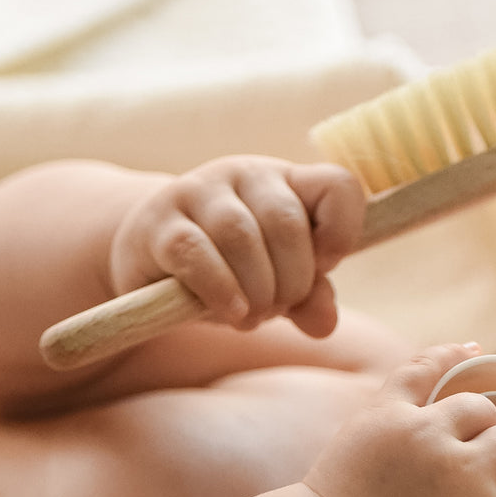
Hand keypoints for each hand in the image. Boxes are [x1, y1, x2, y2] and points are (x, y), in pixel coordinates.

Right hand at [108, 156, 364, 336]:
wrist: (153, 262)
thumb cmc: (231, 270)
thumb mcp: (279, 283)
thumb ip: (310, 298)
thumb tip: (325, 322)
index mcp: (286, 182)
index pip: (338, 185)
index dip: (342, 232)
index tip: (324, 266)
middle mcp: (244, 174)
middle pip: (286, 222)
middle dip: (292, 280)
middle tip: (277, 307)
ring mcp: (196, 191)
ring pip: (240, 235)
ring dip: (257, 290)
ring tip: (252, 316)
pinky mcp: (158, 224)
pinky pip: (196, 254)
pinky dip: (221, 291)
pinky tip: (232, 312)